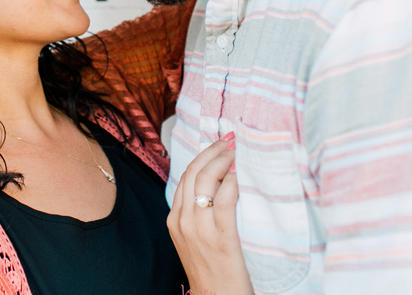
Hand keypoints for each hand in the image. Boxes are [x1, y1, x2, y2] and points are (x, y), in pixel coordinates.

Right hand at [167, 134, 252, 294]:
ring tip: (234, 152)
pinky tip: (237, 175)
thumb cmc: (211, 270)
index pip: (184, 177)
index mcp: (174, 219)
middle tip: (228, 141)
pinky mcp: (220, 237)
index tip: (217, 145)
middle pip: (193, 173)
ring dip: (221, 161)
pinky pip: (223, 200)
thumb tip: (216, 184)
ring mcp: (199, 229)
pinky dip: (230, 182)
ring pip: (204, 181)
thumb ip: (197, 213)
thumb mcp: (194, 238)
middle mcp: (182, 221)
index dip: (201, 156)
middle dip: (211, 152)